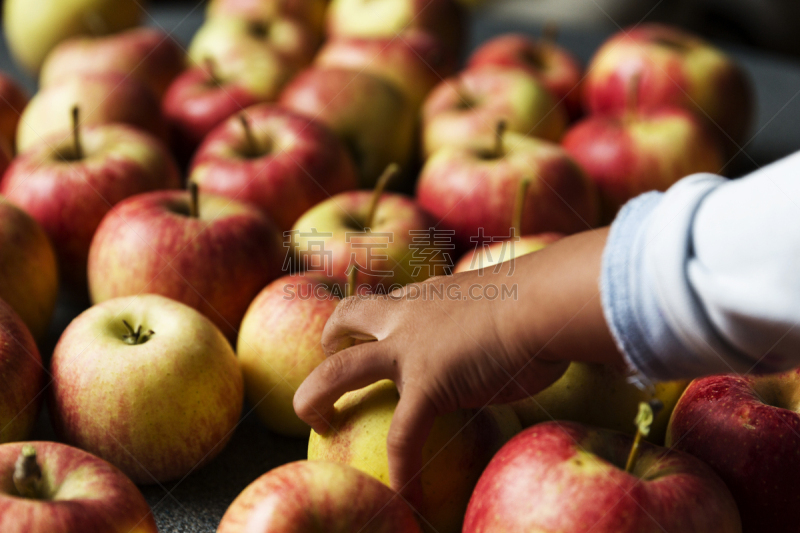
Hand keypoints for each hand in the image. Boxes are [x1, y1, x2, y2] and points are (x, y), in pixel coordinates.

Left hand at [294, 228, 618, 503]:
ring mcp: (410, 349)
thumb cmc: (546, 303)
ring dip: (317, 399)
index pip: (387, 304)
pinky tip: (405, 497)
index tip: (372, 335)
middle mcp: (409, 316)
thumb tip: (520, 343)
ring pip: (339, 372)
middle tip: (327, 363)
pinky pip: (404, 437)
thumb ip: (500, 326)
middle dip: (329, 341)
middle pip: (345, 317)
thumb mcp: (511, 306)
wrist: (550, 302)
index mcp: (429, 296)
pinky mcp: (427, 384)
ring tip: (318, 427)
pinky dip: (403, 470)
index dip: (372, 319)